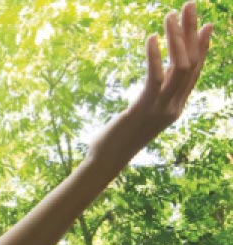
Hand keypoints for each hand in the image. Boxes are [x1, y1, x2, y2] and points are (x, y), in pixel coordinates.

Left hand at [126, 1, 212, 142]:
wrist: (106, 161)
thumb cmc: (117, 138)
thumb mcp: (140, 114)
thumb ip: (150, 97)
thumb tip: (154, 82)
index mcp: (176, 107)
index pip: (195, 72)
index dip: (203, 47)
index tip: (206, 24)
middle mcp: (174, 107)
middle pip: (191, 63)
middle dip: (192, 32)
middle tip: (190, 6)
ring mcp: (161, 109)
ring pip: (179, 66)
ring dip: (176, 38)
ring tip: (169, 15)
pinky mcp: (144, 109)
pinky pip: (155, 77)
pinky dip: (153, 55)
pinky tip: (150, 38)